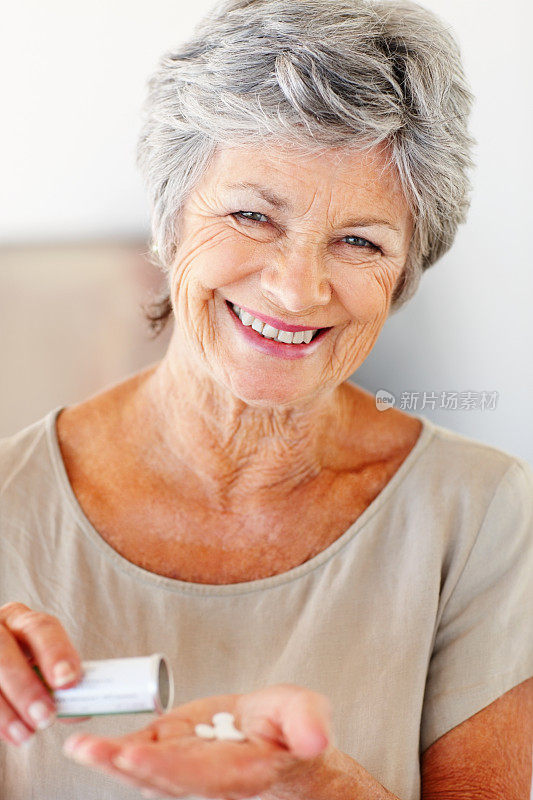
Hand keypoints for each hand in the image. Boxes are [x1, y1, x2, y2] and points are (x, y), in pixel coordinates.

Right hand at [0, 602, 84, 745]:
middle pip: (5, 652)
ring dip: (7, 711)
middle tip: (46, 717)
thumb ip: (60, 685)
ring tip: (28, 734)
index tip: (68, 680)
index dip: (56, 653)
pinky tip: (10, 735)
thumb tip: (82, 709)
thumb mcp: (42, 668)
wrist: (0, 678)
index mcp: (21, 620)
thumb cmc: (24, 669)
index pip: (41, 628)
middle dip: (26, 687)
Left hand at [63, 683, 332, 798]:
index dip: (163, 767)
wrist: (281, 742)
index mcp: (236, 772)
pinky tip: (88, 742)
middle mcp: (204, 778)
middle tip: (87, 749)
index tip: (132, 756)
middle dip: (121, 764)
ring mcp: (185, 767)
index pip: (194, 774)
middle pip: (157, 777)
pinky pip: (142, 752)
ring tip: (80, 746)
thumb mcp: (308, 718)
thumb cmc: (294, 730)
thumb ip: (308, 725)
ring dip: (110, 759)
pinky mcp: (174, 749)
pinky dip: (114, 749)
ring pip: (143, 769)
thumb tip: (314, 740)